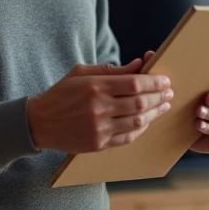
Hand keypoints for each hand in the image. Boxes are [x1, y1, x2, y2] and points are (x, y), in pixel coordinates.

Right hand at [27, 52, 170, 152]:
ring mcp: (99, 128)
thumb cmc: (62, 93)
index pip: (134, 83)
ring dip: (154, 113)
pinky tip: (147, 121)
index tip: (165, 80)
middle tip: (169, 93)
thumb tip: (139, 64)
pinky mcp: (98, 144)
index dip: (154, 82)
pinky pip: (127, 137)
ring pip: (137, 121)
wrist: (39, 122)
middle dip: (158, 97)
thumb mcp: (82, 73)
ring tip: (163, 106)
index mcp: (95, 87)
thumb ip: (112, 70)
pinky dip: (140, 129)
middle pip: (139, 103)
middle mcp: (98, 108)